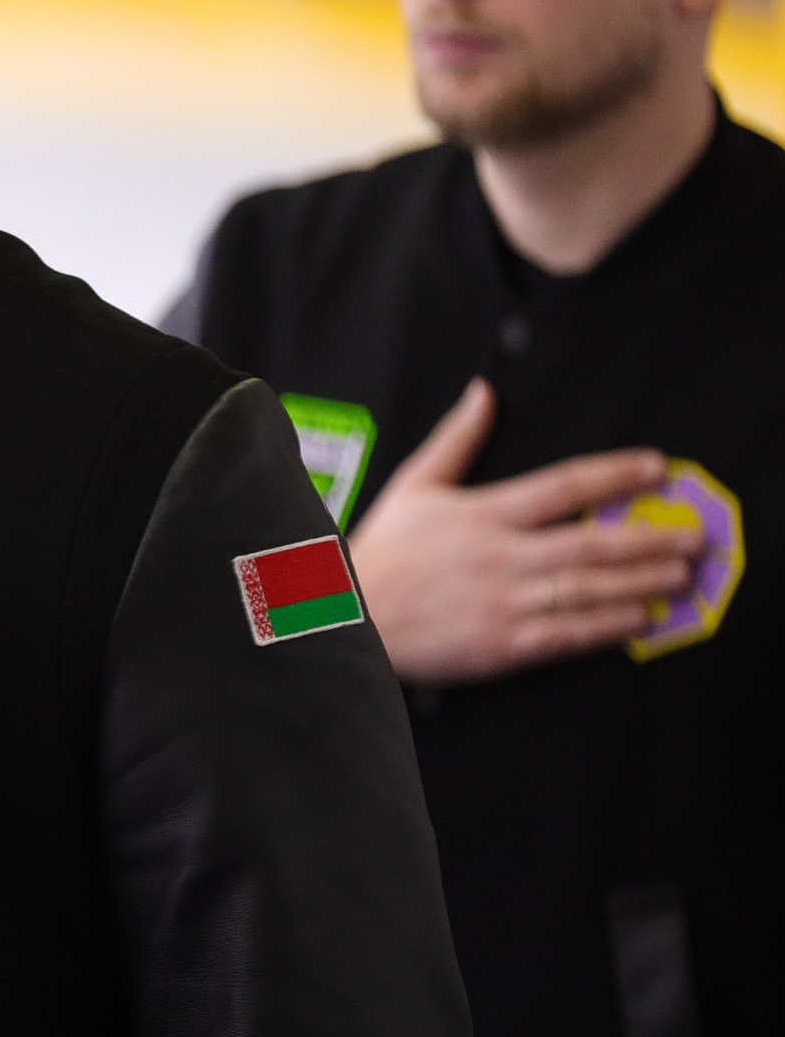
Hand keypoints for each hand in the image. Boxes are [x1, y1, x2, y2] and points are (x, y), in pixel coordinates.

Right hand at [348, 378, 702, 684]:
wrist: (345, 617)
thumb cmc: (381, 552)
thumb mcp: (413, 485)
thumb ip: (457, 439)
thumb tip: (483, 391)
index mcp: (482, 513)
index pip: (563, 486)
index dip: (615, 474)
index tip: (656, 468)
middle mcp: (499, 556)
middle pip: (590, 542)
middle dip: (649, 537)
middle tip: (691, 534)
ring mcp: (504, 602)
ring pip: (588, 588)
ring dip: (641, 580)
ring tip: (678, 573)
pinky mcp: (502, 645)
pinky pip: (568, 633)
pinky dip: (608, 626)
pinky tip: (640, 618)